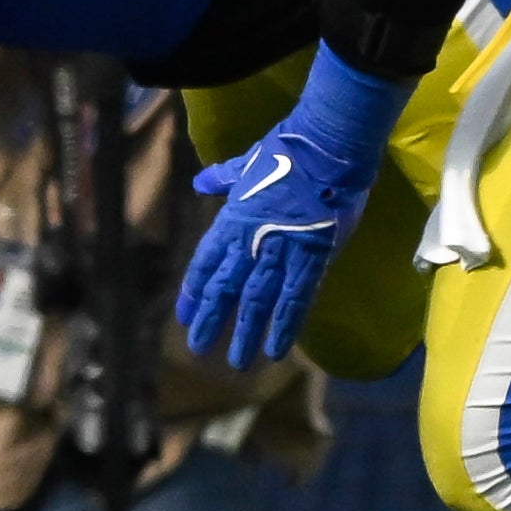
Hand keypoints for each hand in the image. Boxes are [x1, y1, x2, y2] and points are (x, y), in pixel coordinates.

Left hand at [179, 52, 411, 365]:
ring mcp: (281, 250)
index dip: (194, 291)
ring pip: (257, 301)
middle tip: (197, 349)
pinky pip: (296, 298)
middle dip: (211, 320)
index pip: (205, 263)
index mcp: (232, 219)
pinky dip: (285, 326)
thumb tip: (201, 182)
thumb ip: (222, 178)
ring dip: (245, 333)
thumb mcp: (245, 162)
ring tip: (236, 362)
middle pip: (225, 288)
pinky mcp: (313, 257)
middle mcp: (250, 240)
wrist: (326, 147)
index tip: (184, 316)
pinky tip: (277, 350)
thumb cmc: (286, 150)